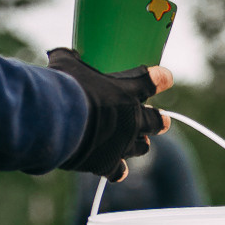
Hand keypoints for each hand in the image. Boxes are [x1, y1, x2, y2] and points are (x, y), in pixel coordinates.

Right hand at [48, 48, 172, 181]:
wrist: (60, 122)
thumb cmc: (65, 87)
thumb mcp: (66, 64)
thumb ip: (70, 58)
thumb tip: (63, 54)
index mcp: (128, 89)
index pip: (153, 81)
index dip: (160, 79)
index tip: (165, 78)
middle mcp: (132, 117)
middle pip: (157, 121)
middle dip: (160, 121)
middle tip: (163, 121)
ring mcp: (123, 142)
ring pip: (143, 147)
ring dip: (141, 144)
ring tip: (141, 143)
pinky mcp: (109, 163)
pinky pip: (120, 171)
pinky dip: (118, 170)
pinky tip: (118, 171)